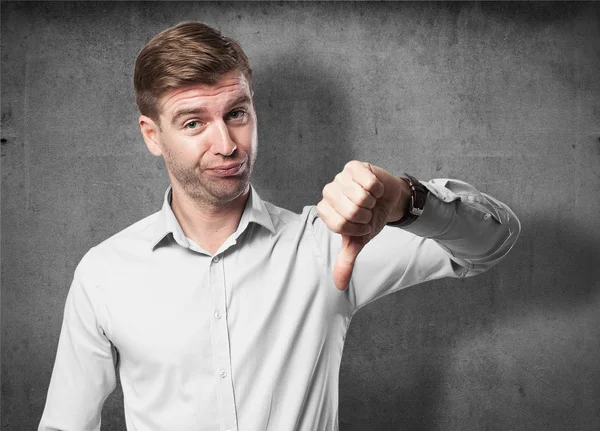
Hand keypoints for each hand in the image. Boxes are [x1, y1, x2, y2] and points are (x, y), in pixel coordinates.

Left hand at [317, 161, 409, 290]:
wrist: (387, 200)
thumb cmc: (370, 219)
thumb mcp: (359, 241)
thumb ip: (346, 261)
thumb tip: (339, 286)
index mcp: (325, 211)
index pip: (339, 224)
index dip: (356, 228)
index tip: (362, 226)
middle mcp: (328, 192)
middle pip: (350, 211)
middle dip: (366, 215)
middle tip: (367, 212)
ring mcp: (340, 177)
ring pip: (360, 196)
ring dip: (372, 202)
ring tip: (370, 200)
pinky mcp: (354, 166)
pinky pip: (369, 182)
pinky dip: (377, 189)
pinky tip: (374, 189)